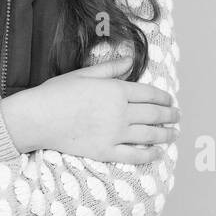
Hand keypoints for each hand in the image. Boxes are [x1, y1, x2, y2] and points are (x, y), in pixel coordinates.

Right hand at [3, 56, 178, 162]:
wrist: (38, 117)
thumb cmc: (57, 92)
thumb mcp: (84, 74)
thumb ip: (110, 69)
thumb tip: (129, 60)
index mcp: (116, 90)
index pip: (150, 94)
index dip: (164, 98)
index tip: (171, 101)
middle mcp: (120, 112)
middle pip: (154, 114)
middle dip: (170, 115)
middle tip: (177, 116)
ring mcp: (114, 133)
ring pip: (150, 135)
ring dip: (166, 134)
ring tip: (173, 134)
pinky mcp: (106, 151)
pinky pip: (134, 155)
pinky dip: (150, 154)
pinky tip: (157, 153)